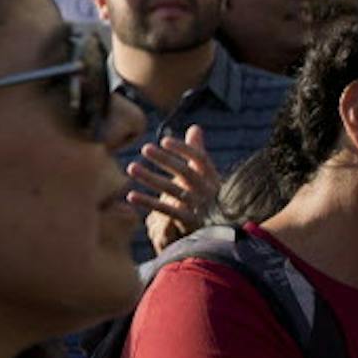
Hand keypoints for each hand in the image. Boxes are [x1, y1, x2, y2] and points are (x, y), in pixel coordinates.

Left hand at [126, 124, 217, 251]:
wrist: (226, 230)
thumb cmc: (212, 196)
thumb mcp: (208, 174)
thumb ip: (199, 152)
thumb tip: (194, 127)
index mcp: (213, 177)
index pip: (200, 159)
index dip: (184, 149)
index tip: (164, 141)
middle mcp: (208, 190)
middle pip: (185, 173)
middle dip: (165, 160)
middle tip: (145, 148)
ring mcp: (199, 207)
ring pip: (172, 191)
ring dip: (151, 178)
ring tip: (131, 167)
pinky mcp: (189, 222)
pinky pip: (166, 211)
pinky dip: (148, 202)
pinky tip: (131, 195)